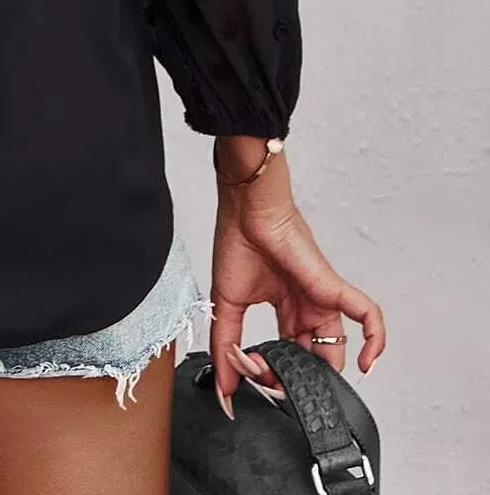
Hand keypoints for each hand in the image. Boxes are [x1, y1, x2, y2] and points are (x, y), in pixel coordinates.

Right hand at [208, 144, 385, 414]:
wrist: (246, 211)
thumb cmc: (236, 243)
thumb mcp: (227, 305)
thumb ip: (225, 347)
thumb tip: (223, 387)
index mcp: (284, 309)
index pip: (287, 354)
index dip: (271, 371)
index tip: (248, 372)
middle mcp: (306, 308)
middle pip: (311, 358)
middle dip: (291, 377)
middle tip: (268, 379)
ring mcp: (322, 300)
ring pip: (335, 348)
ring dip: (316, 372)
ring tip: (291, 377)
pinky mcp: (333, 289)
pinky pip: (368, 316)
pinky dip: (375, 340)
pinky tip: (368, 363)